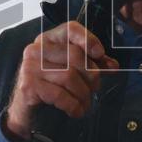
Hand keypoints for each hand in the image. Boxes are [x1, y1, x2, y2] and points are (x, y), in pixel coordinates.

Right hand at [4, 21, 118, 139]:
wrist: (28, 113)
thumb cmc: (51, 88)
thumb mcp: (72, 72)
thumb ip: (91, 65)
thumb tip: (113, 65)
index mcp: (48, 40)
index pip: (70, 29)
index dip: (88, 39)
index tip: (100, 53)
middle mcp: (36, 49)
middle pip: (75, 55)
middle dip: (91, 75)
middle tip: (95, 88)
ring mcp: (30, 67)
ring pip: (69, 76)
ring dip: (83, 94)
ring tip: (85, 103)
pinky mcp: (28, 86)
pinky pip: (60, 95)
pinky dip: (73, 105)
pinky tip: (76, 111)